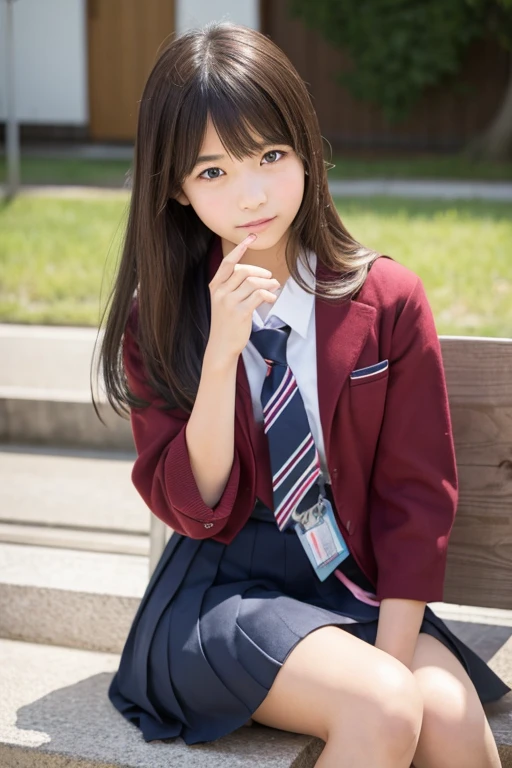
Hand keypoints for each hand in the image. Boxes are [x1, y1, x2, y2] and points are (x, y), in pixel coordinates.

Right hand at [207, 232, 279, 360]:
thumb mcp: (224, 301)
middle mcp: (220, 292)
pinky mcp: (240, 313)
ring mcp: (229, 302)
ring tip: (275, 286)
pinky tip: (271, 299)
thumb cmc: (226, 323)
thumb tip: (256, 274)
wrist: (222, 345)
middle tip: (270, 277)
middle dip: (260, 272)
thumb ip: (233, 286)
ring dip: (268, 283)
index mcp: (216, 287)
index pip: (228, 263)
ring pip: (253, 282)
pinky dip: (268, 295)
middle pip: (243, 271)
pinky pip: (258, 296)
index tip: (250, 238)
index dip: (239, 249)